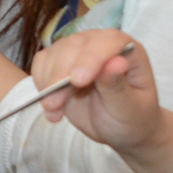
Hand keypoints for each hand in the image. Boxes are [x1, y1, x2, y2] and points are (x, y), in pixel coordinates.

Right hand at [32, 28, 163, 149]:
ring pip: (53, 54)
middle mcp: (100, 44)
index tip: (78, 82)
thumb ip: (118, 86)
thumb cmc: (131, 118)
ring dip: (48, 83)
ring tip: (55, 110)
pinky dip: (41, 86)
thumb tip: (116, 62)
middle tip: (56, 104)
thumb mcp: (129, 109)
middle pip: (74, 45)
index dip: (91, 58)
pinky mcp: (59, 62)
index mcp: (126, 50)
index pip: (107, 42)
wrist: (118, 130)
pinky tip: (52, 107)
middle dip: (61, 75)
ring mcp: (78, 51)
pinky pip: (41, 64)